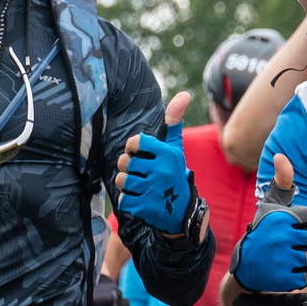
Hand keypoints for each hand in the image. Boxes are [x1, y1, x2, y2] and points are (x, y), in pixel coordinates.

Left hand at [115, 93, 196, 233]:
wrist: (182, 211)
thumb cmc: (174, 173)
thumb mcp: (175, 148)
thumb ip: (174, 122)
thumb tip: (184, 94)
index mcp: (167, 153)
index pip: (135, 142)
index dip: (132, 147)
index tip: (139, 153)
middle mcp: (161, 171)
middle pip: (124, 162)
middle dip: (129, 167)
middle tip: (141, 173)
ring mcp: (153, 190)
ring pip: (121, 180)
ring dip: (127, 184)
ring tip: (140, 186)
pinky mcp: (145, 208)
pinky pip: (123, 199)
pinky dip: (128, 200)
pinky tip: (141, 200)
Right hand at [230, 156, 306, 291]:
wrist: (247, 267)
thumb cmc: (264, 231)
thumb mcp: (271, 205)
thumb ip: (282, 180)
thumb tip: (281, 155)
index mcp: (280, 217)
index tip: (301, 227)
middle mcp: (279, 236)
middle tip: (303, 244)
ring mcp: (281, 259)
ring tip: (300, 257)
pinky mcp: (282, 279)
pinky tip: (296, 270)